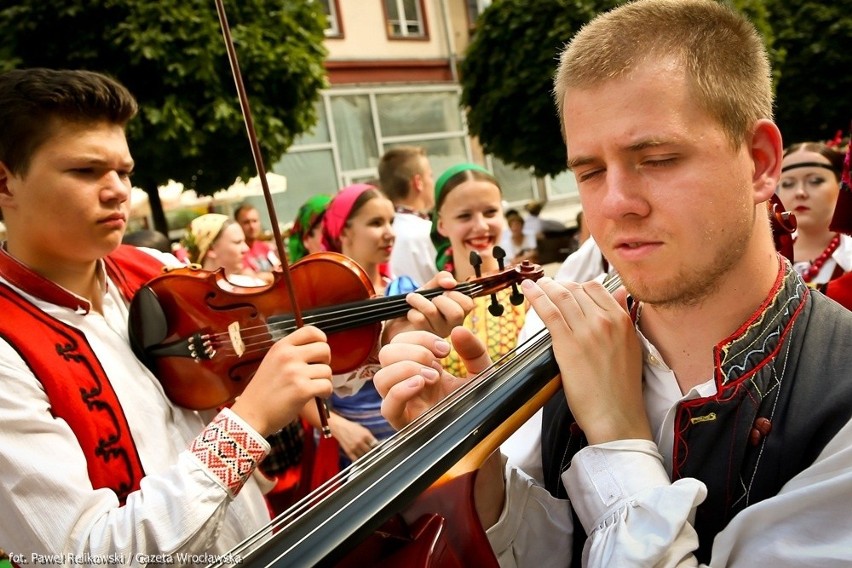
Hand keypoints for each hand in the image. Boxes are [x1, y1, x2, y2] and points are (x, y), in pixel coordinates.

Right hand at [232, 325, 331, 436]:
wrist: (251, 414)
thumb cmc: (265, 390)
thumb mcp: (273, 361)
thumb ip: (292, 353)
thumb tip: (320, 349)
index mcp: (281, 347)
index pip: (310, 331)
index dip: (321, 340)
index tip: (319, 352)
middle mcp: (288, 356)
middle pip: (324, 349)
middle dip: (325, 362)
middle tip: (316, 373)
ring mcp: (295, 372)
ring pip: (327, 370)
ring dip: (324, 381)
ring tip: (312, 388)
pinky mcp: (302, 390)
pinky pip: (327, 386)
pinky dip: (325, 393)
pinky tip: (316, 396)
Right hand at [328, 414, 377, 460]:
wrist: (340, 428)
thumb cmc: (351, 427)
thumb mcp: (363, 429)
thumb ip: (370, 437)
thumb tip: (375, 443)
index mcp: (365, 435)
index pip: (375, 444)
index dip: (377, 447)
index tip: (377, 449)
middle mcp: (360, 442)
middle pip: (370, 451)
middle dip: (372, 452)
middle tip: (373, 453)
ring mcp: (354, 447)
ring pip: (364, 456)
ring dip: (366, 456)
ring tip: (367, 455)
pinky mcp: (349, 452)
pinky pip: (356, 459)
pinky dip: (359, 460)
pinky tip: (361, 458)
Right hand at [374, 328, 490, 429]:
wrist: (486, 434)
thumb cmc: (480, 404)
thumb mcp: (482, 372)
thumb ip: (474, 351)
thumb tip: (458, 330)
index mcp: (421, 368)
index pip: (402, 342)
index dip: (420, 338)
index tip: (445, 349)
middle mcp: (408, 383)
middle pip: (386, 353)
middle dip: (412, 350)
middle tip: (436, 361)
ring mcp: (404, 404)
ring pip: (380, 378)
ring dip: (405, 368)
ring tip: (432, 376)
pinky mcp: (405, 424)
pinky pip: (387, 407)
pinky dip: (400, 390)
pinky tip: (421, 385)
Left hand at [382, 271, 473, 341]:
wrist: (400, 320)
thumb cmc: (420, 303)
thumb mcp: (432, 287)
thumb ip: (442, 279)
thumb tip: (451, 282)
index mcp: (459, 312)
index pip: (468, 304)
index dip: (455, 294)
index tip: (444, 292)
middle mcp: (452, 326)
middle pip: (456, 313)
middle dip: (439, 299)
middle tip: (431, 298)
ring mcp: (439, 334)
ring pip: (432, 312)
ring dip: (419, 300)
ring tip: (412, 299)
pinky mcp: (423, 338)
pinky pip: (419, 319)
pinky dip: (412, 311)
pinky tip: (410, 313)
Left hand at [521, 277, 650, 444]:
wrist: (616, 416)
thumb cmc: (622, 388)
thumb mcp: (631, 346)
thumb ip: (623, 317)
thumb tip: (620, 292)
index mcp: (622, 320)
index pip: (596, 288)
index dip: (578, 285)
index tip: (567, 288)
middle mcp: (605, 321)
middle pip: (577, 290)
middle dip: (560, 285)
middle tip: (548, 286)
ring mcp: (586, 331)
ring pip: (562, 297)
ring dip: (545, 287)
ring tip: (535, 284)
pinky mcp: (568, 345)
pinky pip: (550, 312)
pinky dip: (536, 297)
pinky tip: (528, 290)